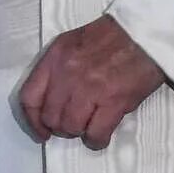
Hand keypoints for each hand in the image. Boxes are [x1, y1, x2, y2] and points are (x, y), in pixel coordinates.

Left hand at [18, 15, 166, 150]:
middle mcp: (67, 74)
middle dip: (60, 127)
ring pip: (71, 127)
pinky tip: (101, 135)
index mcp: (55, 57)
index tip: (41, 132)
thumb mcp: (71, 43)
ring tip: (89, 126)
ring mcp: (89, 88)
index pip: (29, 97)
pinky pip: (95, 133)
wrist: (144, 32)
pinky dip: (97, 140)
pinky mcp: (113, 101)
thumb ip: (56, 68)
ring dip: (79, 132)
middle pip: (50, 117)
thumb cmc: (110, 37)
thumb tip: (52, 99)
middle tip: (74, 125)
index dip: (33, 121)